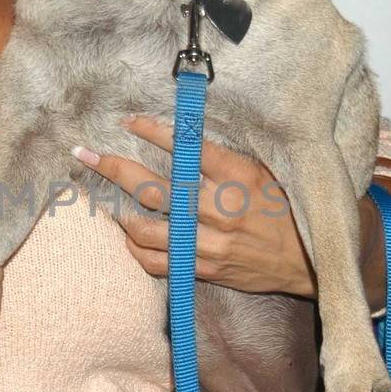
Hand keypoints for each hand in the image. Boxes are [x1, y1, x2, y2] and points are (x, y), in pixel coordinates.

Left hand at [73, 114, 316, 295]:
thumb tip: (182, 136)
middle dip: (112, 168)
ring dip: (117, 212)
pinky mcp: (204, 270)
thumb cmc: (283, 209)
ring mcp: (208, 243)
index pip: (187, 147)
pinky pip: (156, 262)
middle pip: (152, 187)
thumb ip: (224, 158)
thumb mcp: (263, 172)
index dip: (152, 131)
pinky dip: (136, 248)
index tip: (127, 121)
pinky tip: (129, 236)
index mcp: (238, 177)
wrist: (305, 262)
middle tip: (85, 155)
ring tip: (103, 200)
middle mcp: (219, 209)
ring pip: (146, 228)